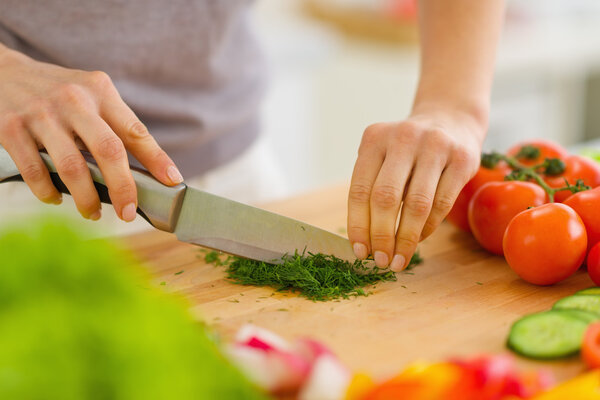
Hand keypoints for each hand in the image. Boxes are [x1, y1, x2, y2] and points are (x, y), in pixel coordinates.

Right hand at [0, 46, 182, 220]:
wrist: (2, 72)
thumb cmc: (58, 92)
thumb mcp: (91, 96)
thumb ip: (115, 126)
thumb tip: (148, 170)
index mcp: (100, 92)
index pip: (135, 131)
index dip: (157, 159)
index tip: (172, 182)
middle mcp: (74, 100)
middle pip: (109, 151)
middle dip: (123, 188)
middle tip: (128, 213)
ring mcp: (41, 114)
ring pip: (72, 167)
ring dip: (87, 198)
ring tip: (94, 213)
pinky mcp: (11, 128)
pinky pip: (35, 170)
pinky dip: (48, 192)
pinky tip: (56, 198)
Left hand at [347, 109, 483, 270]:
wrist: (451, 118)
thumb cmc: (408, 150)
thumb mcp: (383, 156)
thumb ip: (372, 188)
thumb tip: (364, 241)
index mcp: (374, 139)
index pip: (360, 190)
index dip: (358, 225)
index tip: (360, 252)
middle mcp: (403, 138)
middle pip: (386, 198)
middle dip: (381, 236)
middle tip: (381, 261)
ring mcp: (435, 146)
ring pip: (417, 204)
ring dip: (406, 239)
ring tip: (400, 260)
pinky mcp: (462, 158)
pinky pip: (442, 203)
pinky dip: (428, 228)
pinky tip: (419, 239)